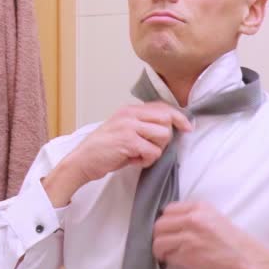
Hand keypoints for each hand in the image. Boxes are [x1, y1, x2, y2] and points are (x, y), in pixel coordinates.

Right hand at [43, 103, 190, 207]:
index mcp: (129, 110)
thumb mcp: (122, 130)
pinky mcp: (128, 141)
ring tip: (139, 155)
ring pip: (163, 136)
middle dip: (165, 138)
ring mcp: (129, 126)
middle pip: (167, 120)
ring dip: (155, 150)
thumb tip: (168, 128)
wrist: (81, 161)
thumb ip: (141, 125)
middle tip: (150, 148)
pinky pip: (153, 151)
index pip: (162, 107)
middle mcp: (130, 114)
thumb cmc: (102, 150)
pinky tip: (133, 161)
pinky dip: (146, 161)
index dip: (179, 118)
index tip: (187, 128)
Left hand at [153, 202, 268, 268]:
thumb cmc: (234, 242)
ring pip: (158, 241)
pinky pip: (167, 256)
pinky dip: (169, 260)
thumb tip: (172, 224)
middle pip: (159, 225)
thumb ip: (195, 217)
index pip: (168, 209)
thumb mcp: (215, 218)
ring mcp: (189, 237)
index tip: (168, 230)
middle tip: (165, 244)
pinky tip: (176, 261)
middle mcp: (192, 219)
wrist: (248, 259)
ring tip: (167, 254)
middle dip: (159, 236)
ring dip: (160, 250)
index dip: (166, 222)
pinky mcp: (187, 255)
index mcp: (200, 207)